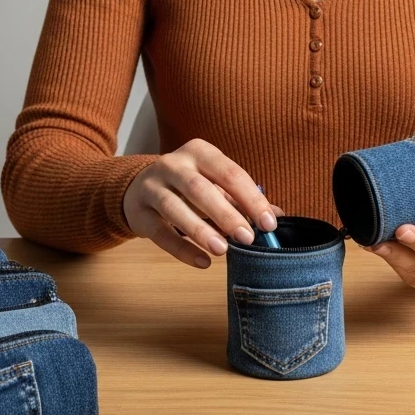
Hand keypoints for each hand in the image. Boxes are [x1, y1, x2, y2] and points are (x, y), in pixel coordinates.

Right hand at [122, 139, 279, 268]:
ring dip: (200, 230)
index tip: (269, 224)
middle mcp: (173, 164)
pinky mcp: (139, 212)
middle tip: (247, 238)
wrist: (138, 187)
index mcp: (199, 152)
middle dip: (226, 214)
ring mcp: (152, 186)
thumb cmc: (188, 187)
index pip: (230, 173)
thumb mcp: (215, 184)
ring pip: (175, 207)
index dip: (251, 199)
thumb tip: (277, 216)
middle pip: (200, 188)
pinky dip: (181, 249)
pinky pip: (160, 232)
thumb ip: (242, 199)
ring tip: (223, 250)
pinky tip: (202, 262)